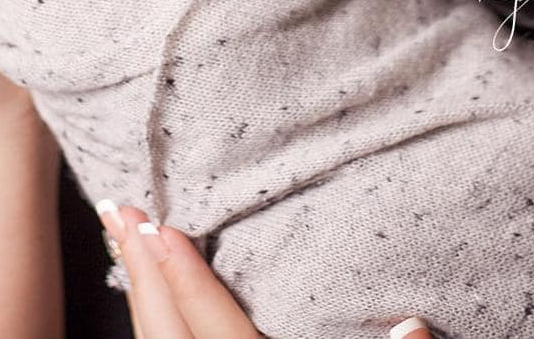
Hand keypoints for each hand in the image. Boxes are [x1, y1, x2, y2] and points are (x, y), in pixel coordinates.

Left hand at [97, 201, 432, 338]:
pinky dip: (149, 324)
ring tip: (123, 239)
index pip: (213, 327)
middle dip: (140, 268)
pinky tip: (148, 302)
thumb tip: (416, 326)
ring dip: (138, 293)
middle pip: (164, 332)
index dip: (184, 277)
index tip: (160, 226)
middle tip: (117, 208)